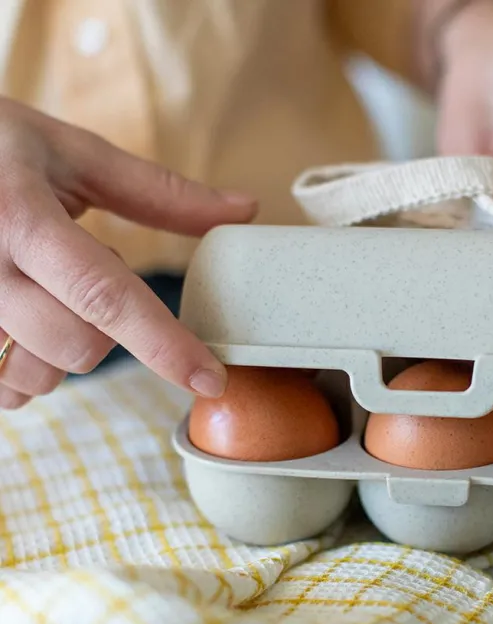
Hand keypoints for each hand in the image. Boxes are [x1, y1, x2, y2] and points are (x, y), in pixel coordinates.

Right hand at [0, 98, 256, 408]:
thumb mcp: (72, 153)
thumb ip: (159, 191)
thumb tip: (248, 209)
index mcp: (23, 216)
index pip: (105, 294)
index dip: (164, 344)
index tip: (210, 379)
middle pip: (79, 345)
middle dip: (108, 330)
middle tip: (83, 274)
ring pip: (35, 375)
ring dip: (61, 349)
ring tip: (44, 297)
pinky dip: (21, 371)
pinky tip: (19, 330)